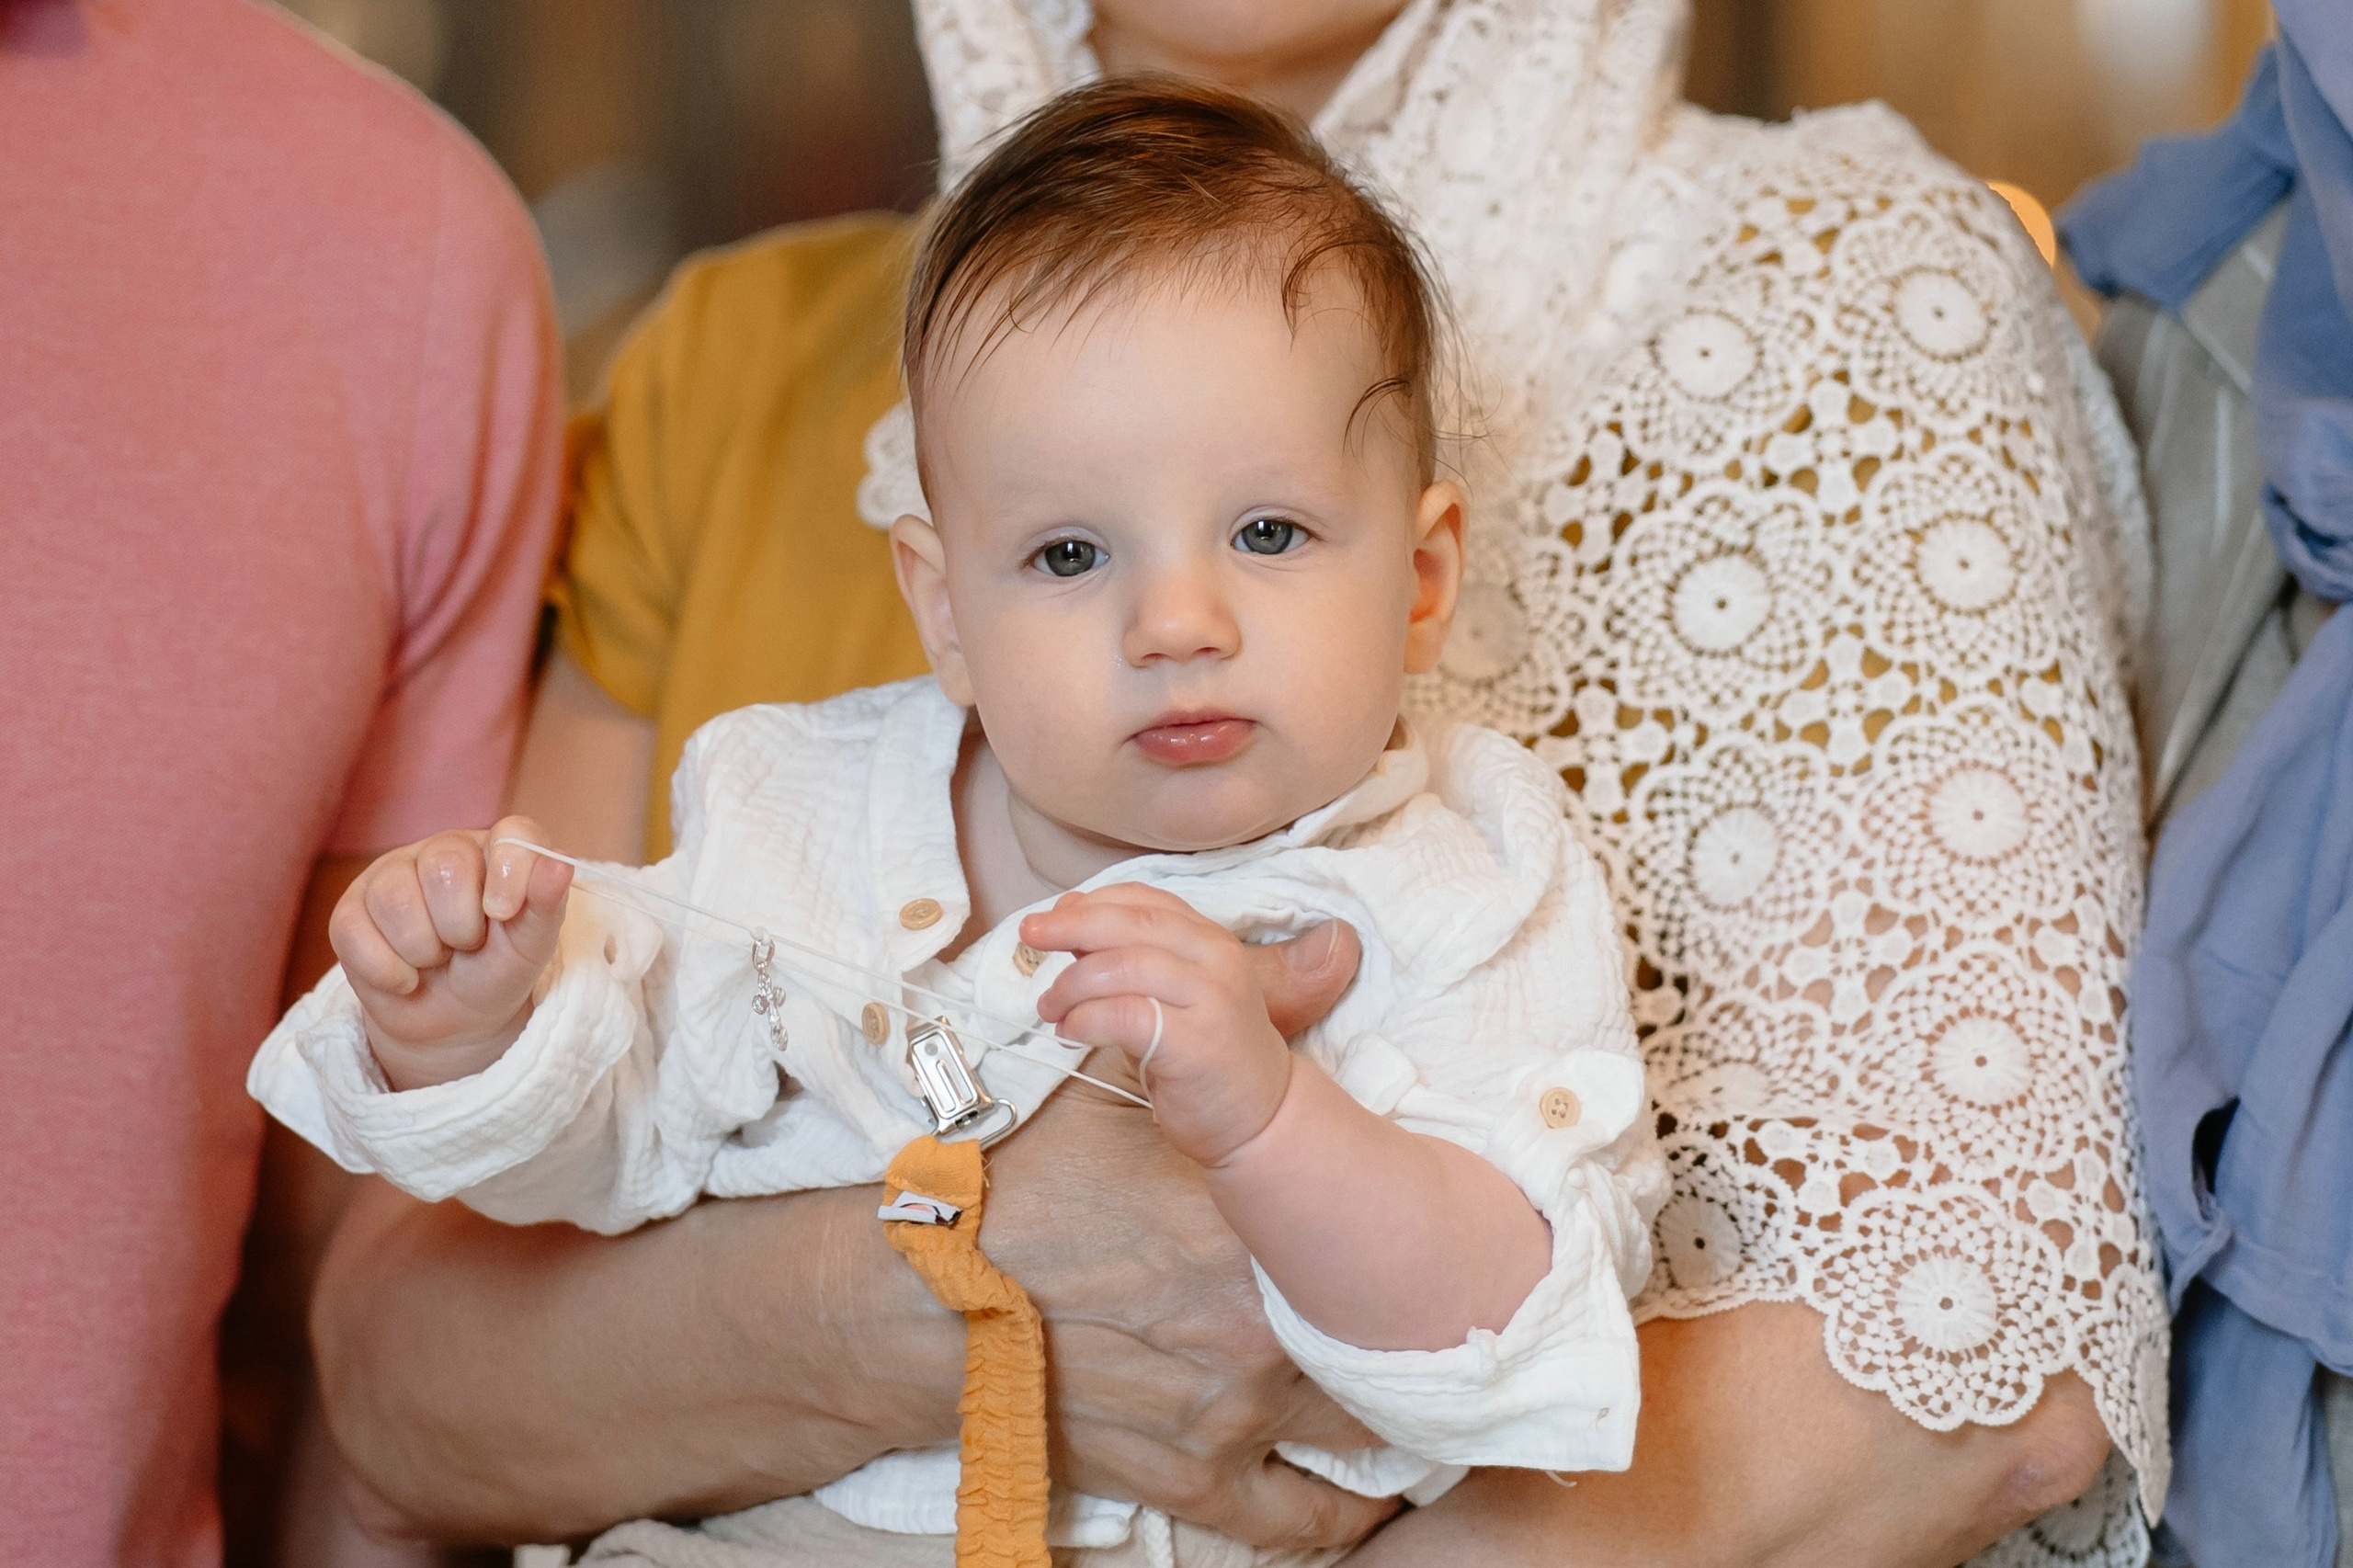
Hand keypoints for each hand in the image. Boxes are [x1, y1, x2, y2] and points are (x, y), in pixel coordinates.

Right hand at [328, 814, 572, 1090]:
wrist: (452, 1022)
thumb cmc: (497, 971)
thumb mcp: (529, 947)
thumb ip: (546, 906)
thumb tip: (560, 865)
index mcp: (497, 850)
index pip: (512, 833)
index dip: (510, 873)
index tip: (503, 915)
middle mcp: (443, 851)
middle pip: (445, 866)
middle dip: (461, 927)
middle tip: (467, 947)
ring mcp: (390, 876)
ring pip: (396, 899)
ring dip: (424, 951)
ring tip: (437, 959)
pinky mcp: (350, 911)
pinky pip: (355, 931)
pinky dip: (388, 971)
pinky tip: (405, 977)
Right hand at [984, 918, 1397, 1550]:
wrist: (925, 1299)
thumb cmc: (1030, 1184)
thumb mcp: (1133, 1081)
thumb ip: (1249, 1016)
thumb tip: (1335, 947)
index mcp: (1259, 1227)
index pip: (1391, 1241)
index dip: (1427, 1233)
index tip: (1459, 1230)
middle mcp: (1265, 1328)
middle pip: (1390, 1336)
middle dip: (1411, 1320)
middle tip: (1438, 1301)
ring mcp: (1233, 1414)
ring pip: (1364, 1425)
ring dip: (1392, 1406)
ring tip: (1414, 1381)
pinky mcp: (1194, 1479)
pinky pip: (1303, 1517)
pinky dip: (1348, 1508)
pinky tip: (1375, 1487)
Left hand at [1025, 884, 1300, 1167]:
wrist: (1263, 1119)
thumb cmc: (1208, 1057)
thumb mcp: (1174, 995)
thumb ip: (1133, 959)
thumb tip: (1069, 924)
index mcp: (1211, 941)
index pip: (1146, 902)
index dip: (1093, 902)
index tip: (1054, 915)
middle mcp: (1217, 960)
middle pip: (1132, 924)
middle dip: (1071, 925)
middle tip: (1030, 936)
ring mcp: (1211, 999)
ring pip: (1123, 967)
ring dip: (1072, 984)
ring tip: (1050, 1008)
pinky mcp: (1195, 1044)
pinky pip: (1124, 1015)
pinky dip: (1085, 1019)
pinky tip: (1069, 1031)